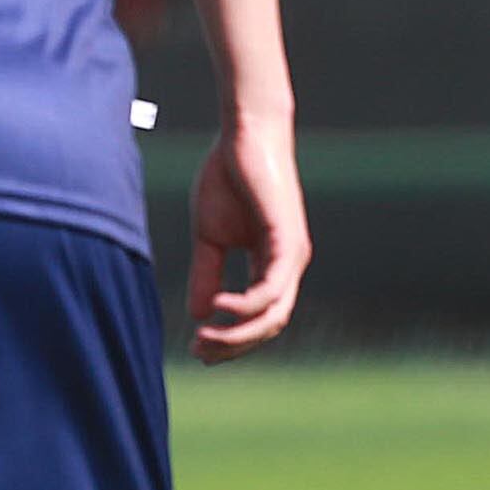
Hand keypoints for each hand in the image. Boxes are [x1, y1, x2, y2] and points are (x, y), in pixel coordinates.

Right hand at [187, 115, 307, 362]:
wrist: (244, 136)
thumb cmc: (229, 179)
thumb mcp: (209, 237)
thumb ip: (206, 274)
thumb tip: (200, 314)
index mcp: (272, 266)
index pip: (259, 318)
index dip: (231, 339)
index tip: (197, 350)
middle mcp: (288, 266)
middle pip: (269, 325)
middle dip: (234, 346)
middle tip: (199, 353)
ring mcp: (291, 255)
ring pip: (273, 314)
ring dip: (238, 334)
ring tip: (205, 338)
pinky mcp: (286, 240)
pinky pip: (271, 288)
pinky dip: (245, 304)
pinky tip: (219, 307)